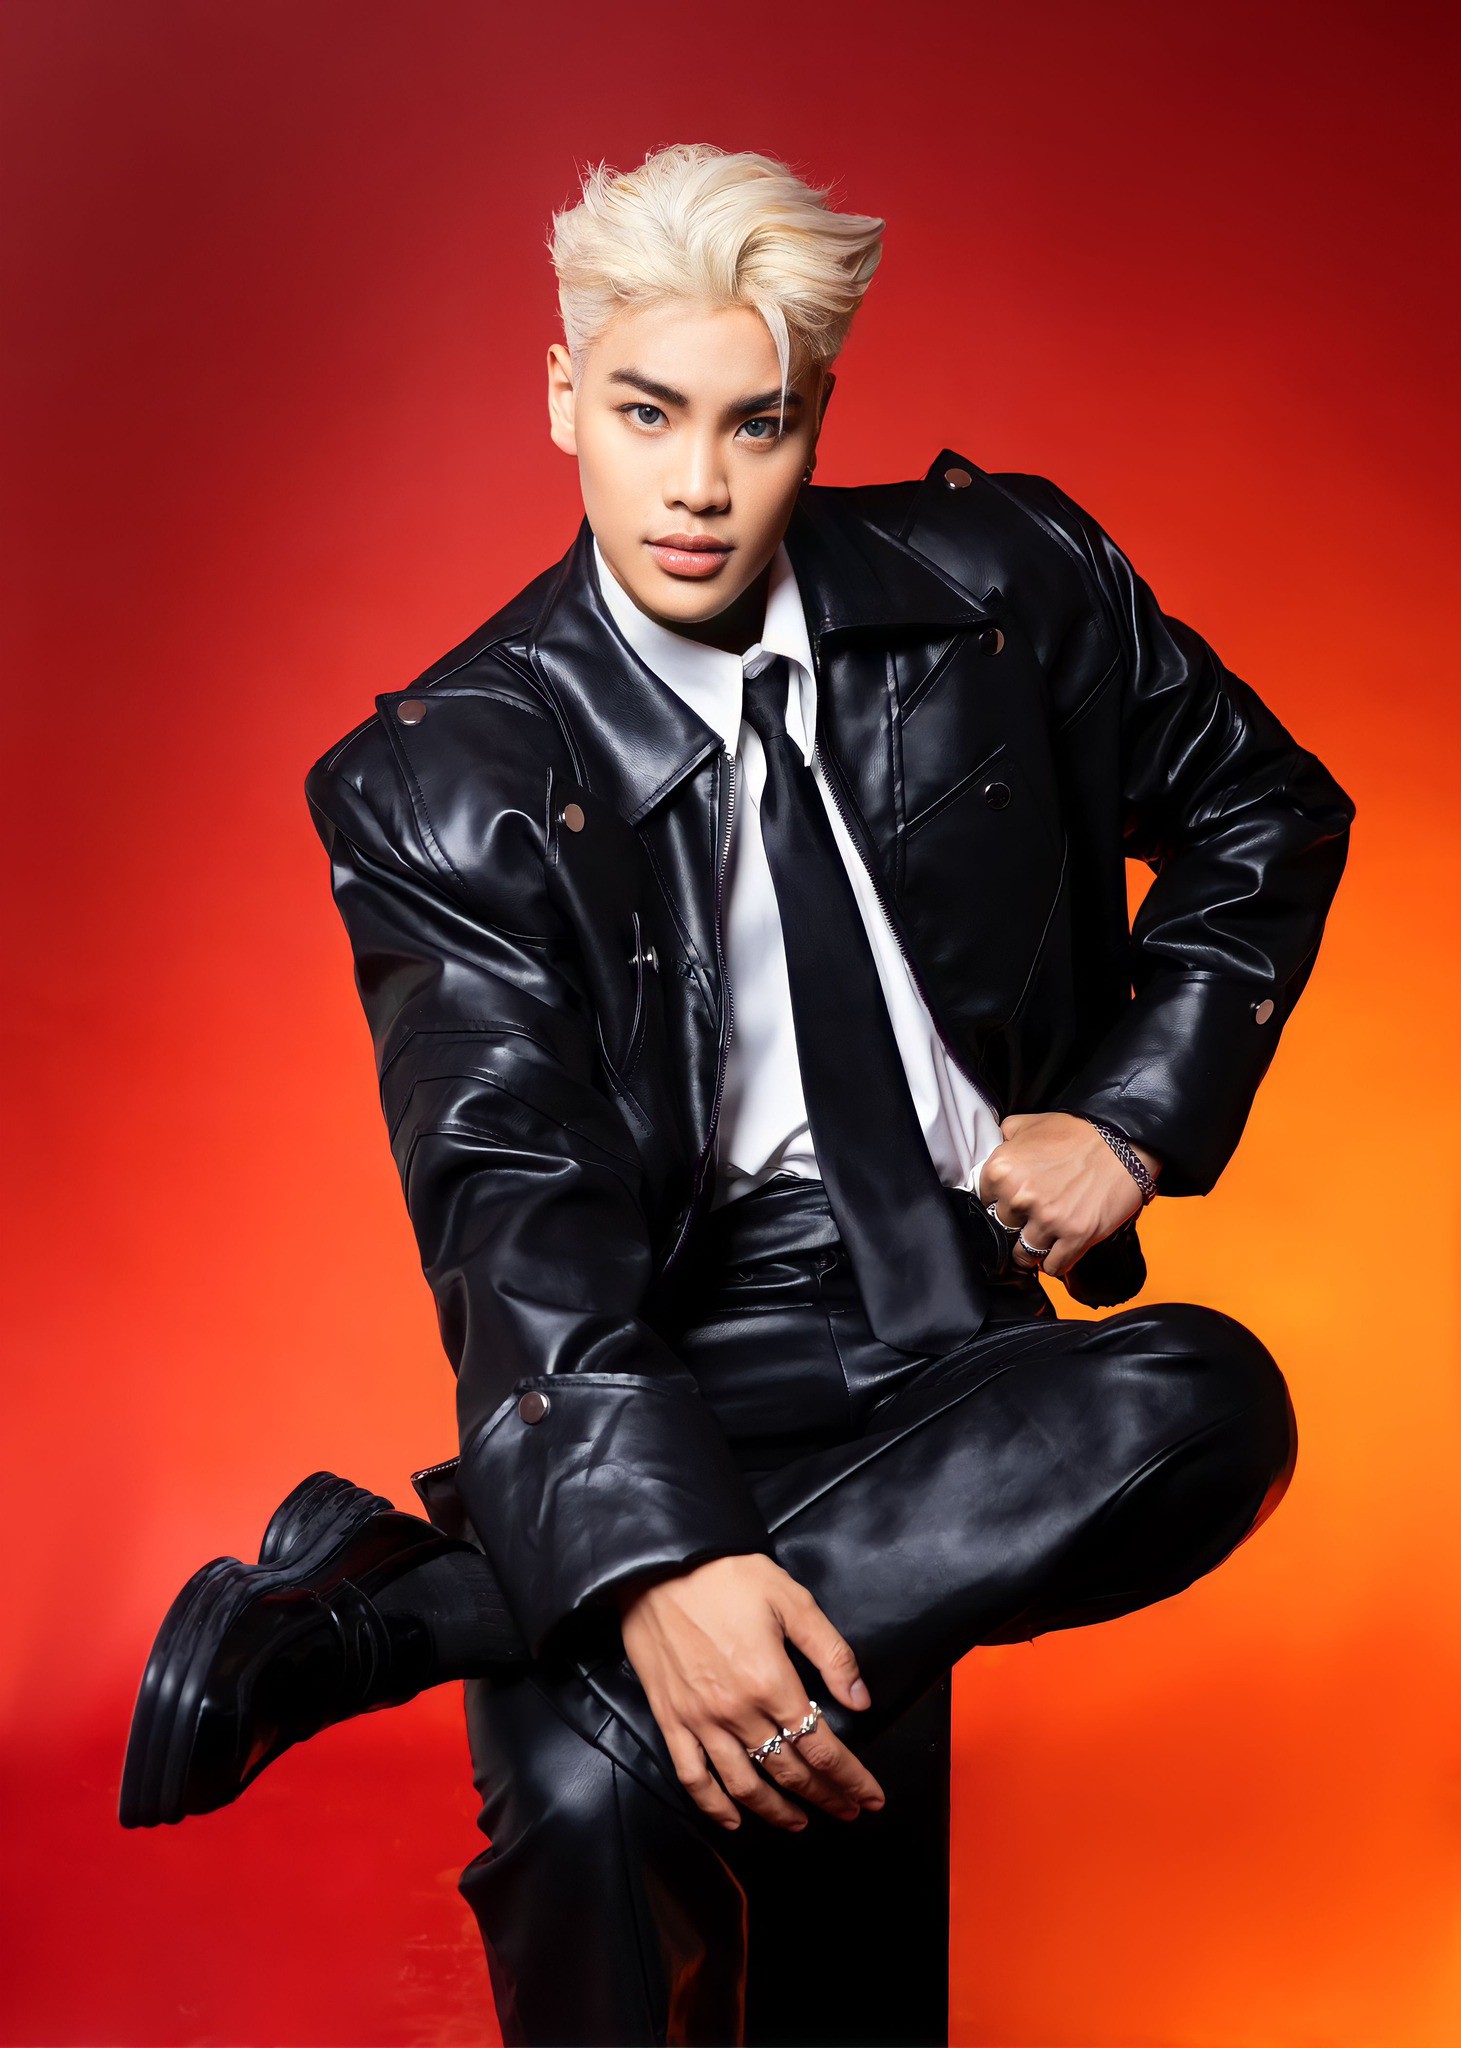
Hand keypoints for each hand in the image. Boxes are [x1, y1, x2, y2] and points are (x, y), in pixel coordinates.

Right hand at [611, 1553, 885, 1833]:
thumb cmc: (726, 1576)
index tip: (871, 1797)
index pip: (823, 1748)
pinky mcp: (671, 1718)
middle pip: (790, 1771)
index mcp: (772, 1682)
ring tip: (800, 1823)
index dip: (851, 1778)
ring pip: (744, 1784)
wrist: (659, 1564)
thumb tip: (861, 1699)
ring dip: (776, 1812)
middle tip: (847, 1811)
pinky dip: (713, 1806)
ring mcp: (701, 1720)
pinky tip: (732, 1819)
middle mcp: (737, 1711)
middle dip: (825, 1797)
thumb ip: (830, 1652)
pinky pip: (693, 1776)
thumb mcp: (791, 1599)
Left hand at [978, 1111, 1161, 1282]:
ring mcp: (1047, 1219)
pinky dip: (1056, 1263)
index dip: (999, 1204)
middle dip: (1015, 1227)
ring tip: (1043, 1241)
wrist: (1124, 1141)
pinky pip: (1054, 1267)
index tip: (1011, 1204)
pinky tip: (1060, 1250)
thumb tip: (994, 1147)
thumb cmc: (1079, 1132)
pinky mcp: (1075, 1236)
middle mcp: (1020, 1197)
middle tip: (1031, 1219)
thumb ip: (1004, 1138)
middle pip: (1002, 1231)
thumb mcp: (1030, 1123)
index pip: (983, 1203)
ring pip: (1023, 1256)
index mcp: (1002, 1169)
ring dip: (1032, 1251)